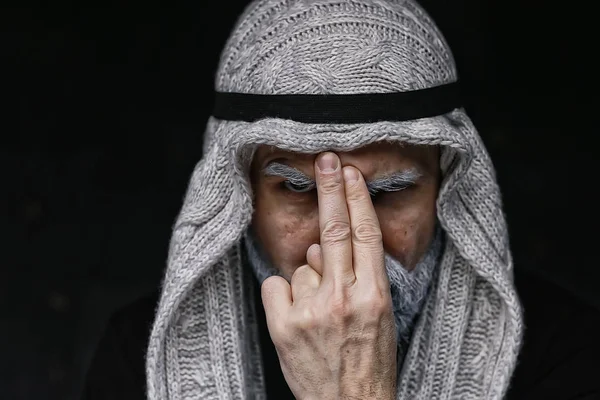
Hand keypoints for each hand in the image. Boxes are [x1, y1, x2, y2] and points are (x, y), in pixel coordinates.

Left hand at [261, 152, 397, 399]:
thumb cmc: (368, 361)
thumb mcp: (378, 317)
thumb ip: (353, 277)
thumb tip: (321, 246)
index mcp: (374, 296)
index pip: (365, 235)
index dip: (356, 199)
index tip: (348, 173)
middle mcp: (343, 299)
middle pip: (334, 230)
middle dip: (329, 190)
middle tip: (324, 160)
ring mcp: (311, 311)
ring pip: (302, 264)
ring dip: (308, 280)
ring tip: (319, 315)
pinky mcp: (283, 325)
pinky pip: (277, 284)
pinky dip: (284, 295)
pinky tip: (297, 317)